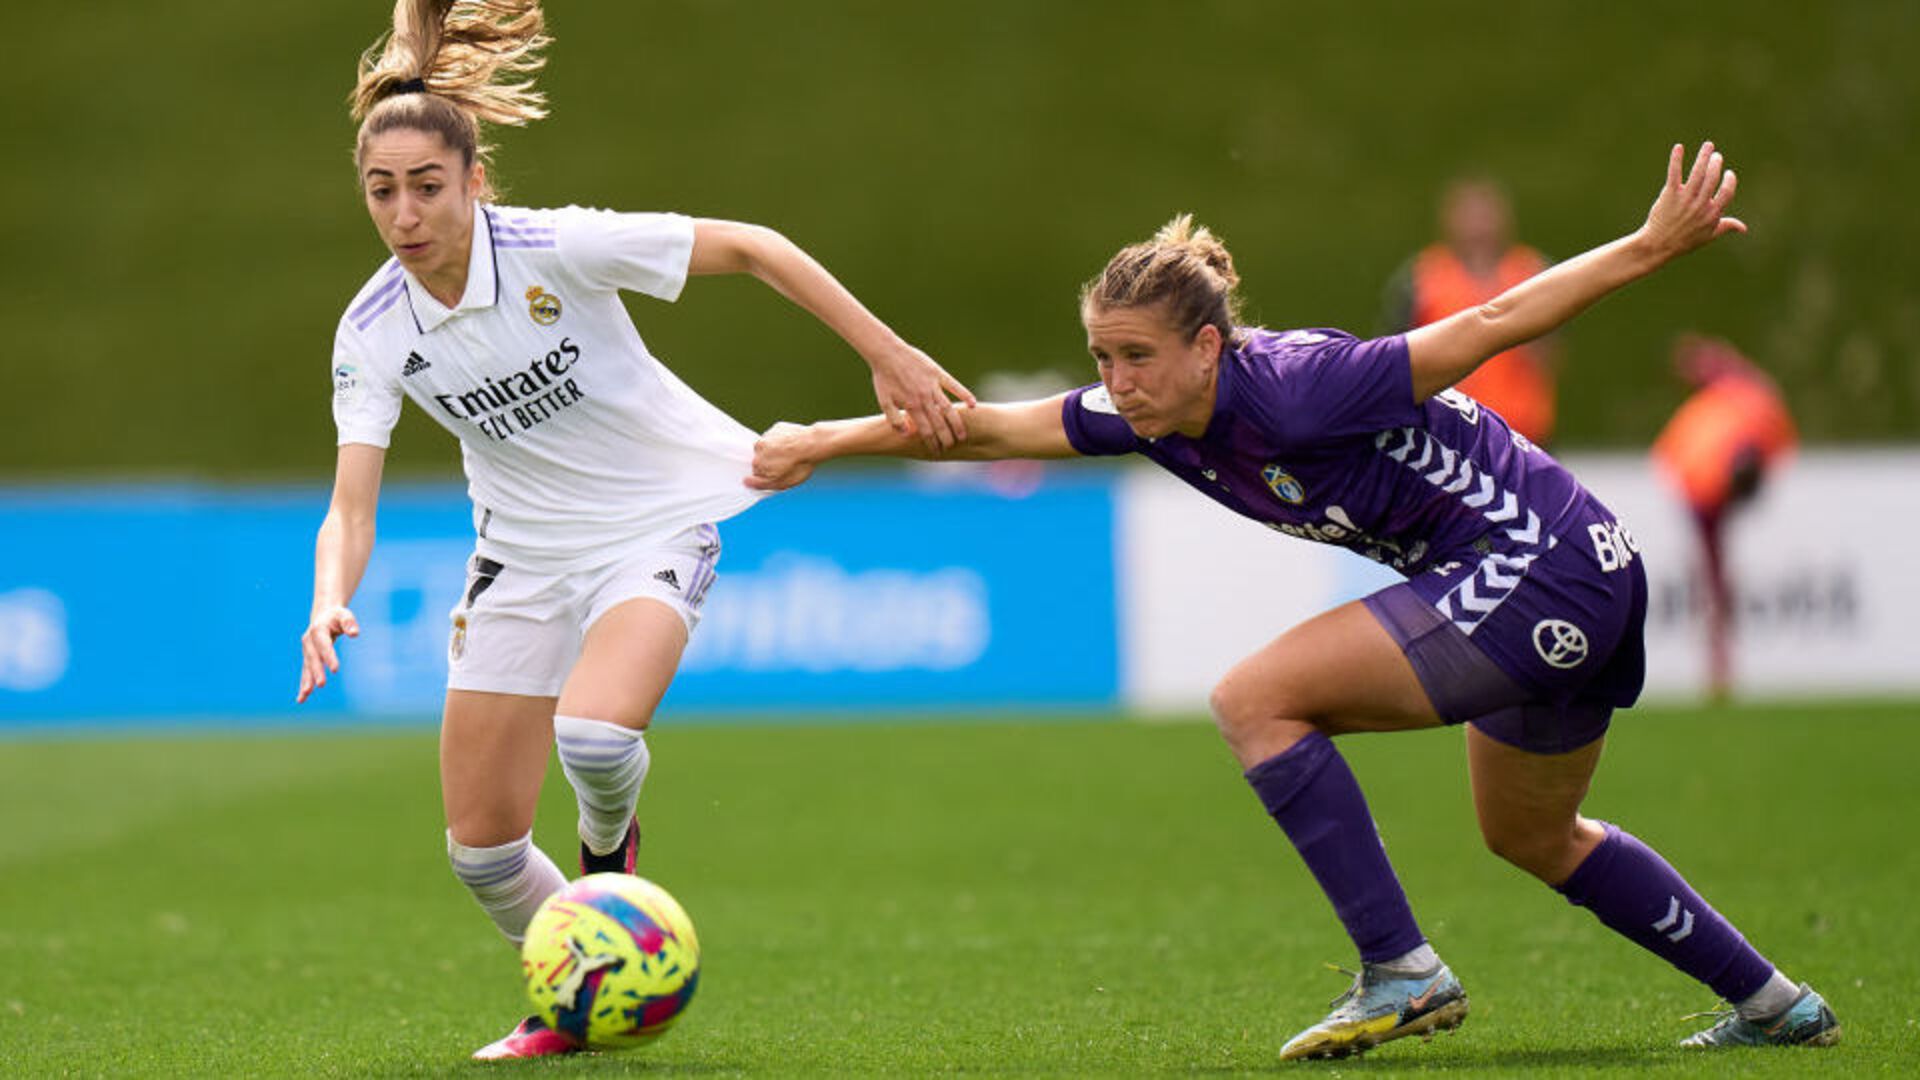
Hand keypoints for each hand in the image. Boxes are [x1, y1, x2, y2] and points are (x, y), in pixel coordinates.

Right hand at [298, 605, 358, 702]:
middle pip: (313, 658)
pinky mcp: (307, 659)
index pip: (324, 645)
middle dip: (317, 672)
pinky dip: (303, 685)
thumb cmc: (337, 617)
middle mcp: (308, 641)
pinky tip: (301, 698)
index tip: (335, 669)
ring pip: (306, 668)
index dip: (329, 657)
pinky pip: (305, 673)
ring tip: (305, 695)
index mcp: (318, 630)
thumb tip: (355, 633)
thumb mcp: (344, 615)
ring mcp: (306, 651)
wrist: (323, 616)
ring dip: (306, 681)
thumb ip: (350, 623)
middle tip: (322, 684)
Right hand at [747, 421, 818, 491]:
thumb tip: (746, 482)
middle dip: (772, 462)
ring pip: (769, 446)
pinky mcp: (777, 427)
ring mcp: (767, 435)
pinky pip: (777, 436)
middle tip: (787, 465)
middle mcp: (758, 447)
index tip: (780, 474)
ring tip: (791, 455)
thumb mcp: (782, 483)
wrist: (813, 444)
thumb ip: (761, 484)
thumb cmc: (799, 466)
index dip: (770, 475)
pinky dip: (783, 441)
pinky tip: (793, 445)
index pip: (757, 472)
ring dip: (776, 450)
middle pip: (762, 458)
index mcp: (757, 462)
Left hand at [867, 342, 976, 451]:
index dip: (932, 443)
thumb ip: (895, 420)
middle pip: (939, 423)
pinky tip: (972, 404)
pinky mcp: (937, 373)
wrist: (886, 353)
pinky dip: (964, 394)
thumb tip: (908, 435)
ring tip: (963, 435)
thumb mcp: (884, 402)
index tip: (937, 451)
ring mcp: (932, 385)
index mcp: (912, 406)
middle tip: (952, 447)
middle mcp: (924, 398)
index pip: (925, 431)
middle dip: (946, 437)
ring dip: (957, 423)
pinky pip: (954, 385)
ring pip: (949, 408)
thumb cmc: (884, 378)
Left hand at [1640, 141, 1745, 261]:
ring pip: (1697, 173)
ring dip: (1703, 157)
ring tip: (1708, 145)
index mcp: (1712, 213)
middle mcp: (1700, 204)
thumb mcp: (1708, 236)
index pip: (1726, 192)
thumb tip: (1743, 227)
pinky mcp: (1669, 194)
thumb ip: (1726, 226)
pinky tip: (1678, 147)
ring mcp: (1685, 199)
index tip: (1728, 173)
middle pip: (1712, 178)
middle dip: (1716, 164)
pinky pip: (1674, 173)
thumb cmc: (1684, 241)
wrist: (1658, 245)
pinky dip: (1676, 159)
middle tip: (1716, 155)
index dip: (1729, 181)